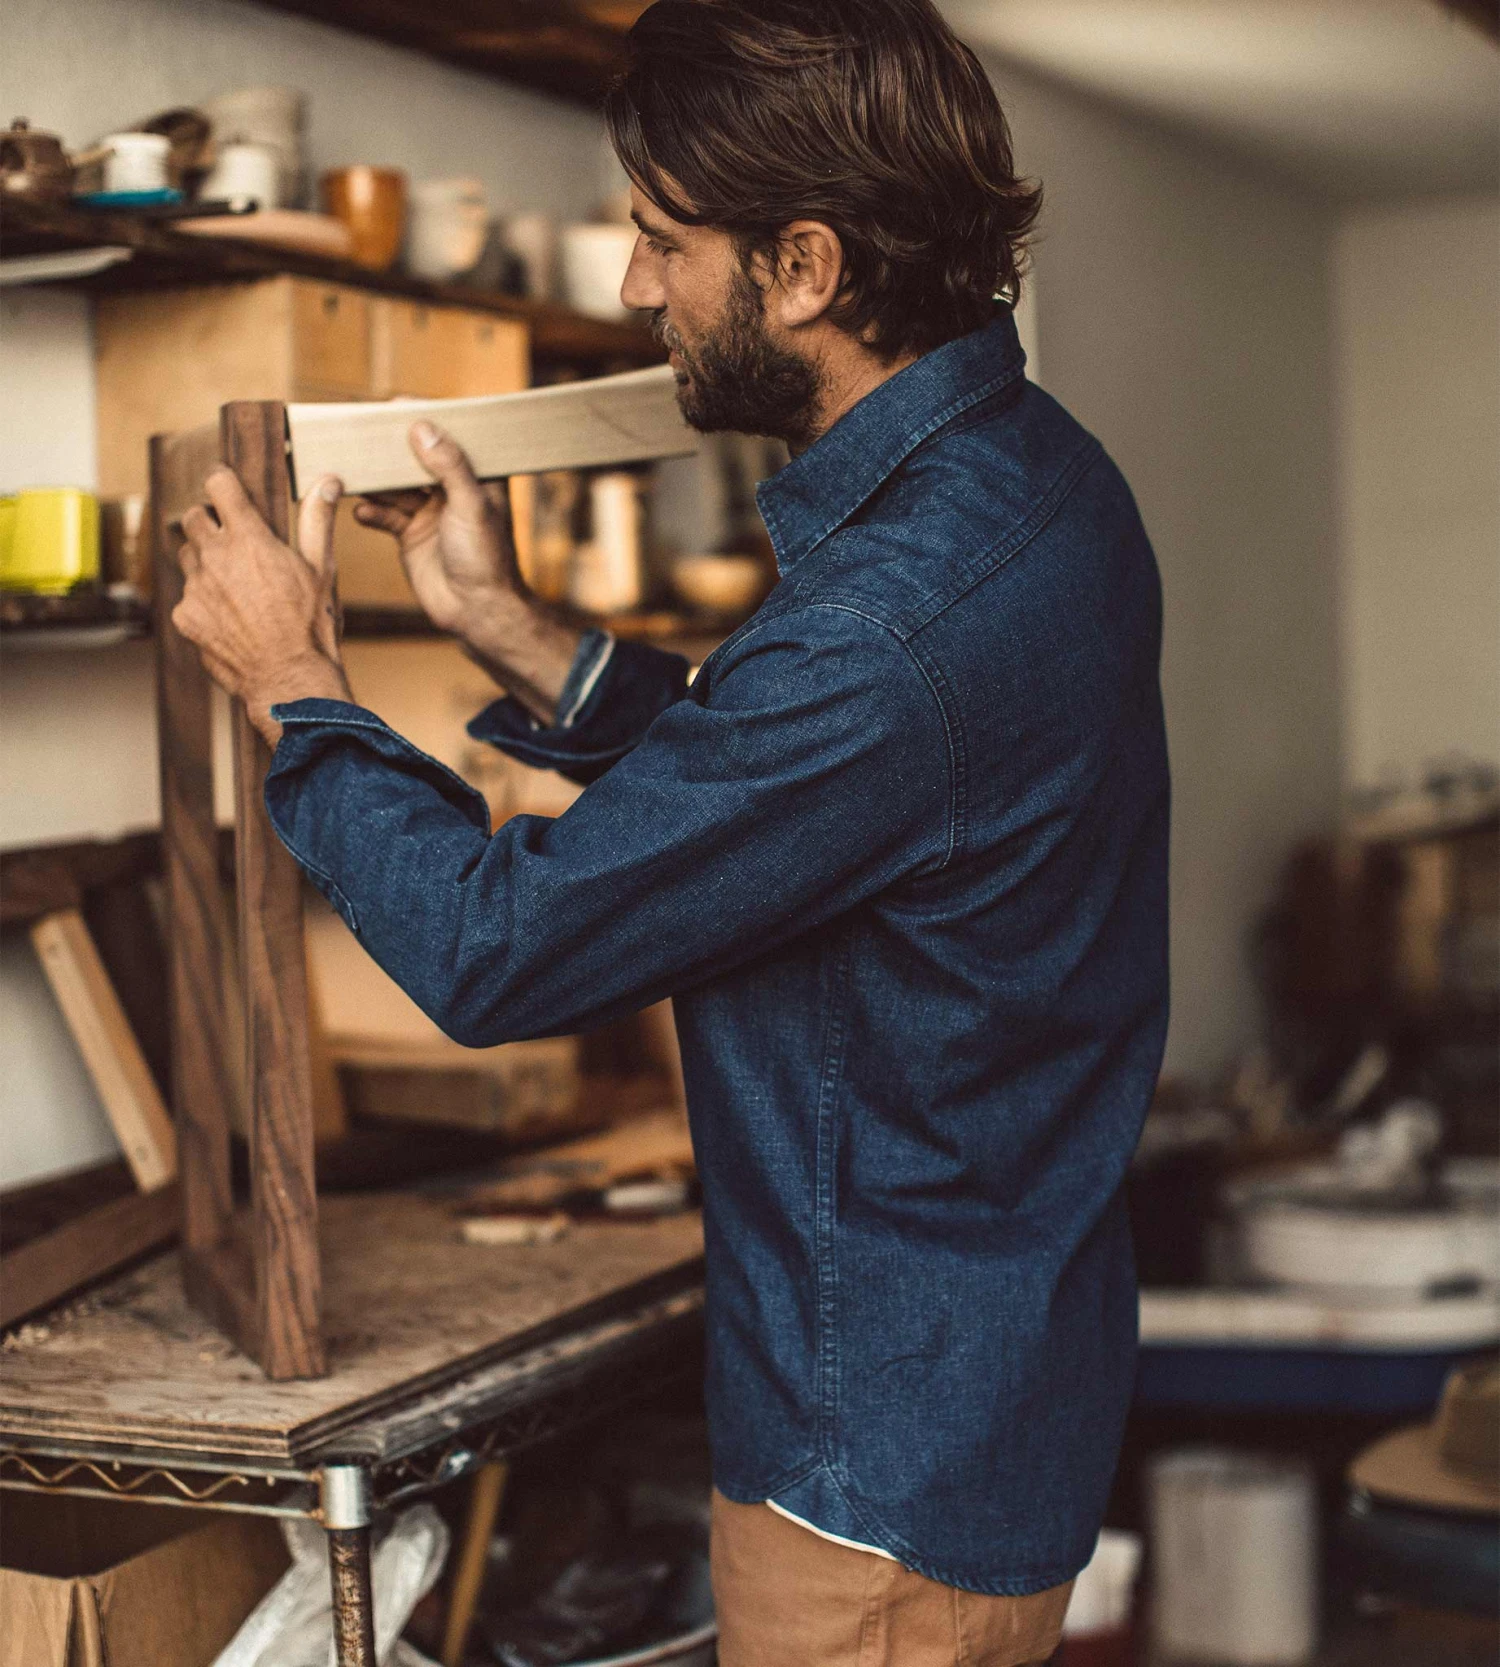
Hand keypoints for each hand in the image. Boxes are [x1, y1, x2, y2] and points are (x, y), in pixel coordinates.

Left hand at [174, 468, 352, 744]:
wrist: (288, 678)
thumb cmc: (310, 624)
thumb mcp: (321, 569)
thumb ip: (317, 520)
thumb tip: (327, 480)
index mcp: (249, 537)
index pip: (218, 485)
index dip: (223, 482)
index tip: (227, 488)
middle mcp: (215, 556)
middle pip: (193, 518)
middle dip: (210, 523)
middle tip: (232, 541)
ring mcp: (196, 587)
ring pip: (187, 556)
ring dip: (204, 561)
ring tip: (233, 583)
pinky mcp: (185, 616)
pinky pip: (187, 597)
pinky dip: (203, 601)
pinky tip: (228, 618)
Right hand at [352, 421, 522, 638]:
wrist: (477, 611)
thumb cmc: (487, 559)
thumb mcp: (471, 505)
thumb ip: (449, 466)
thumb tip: (422, 427)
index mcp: (475, 477)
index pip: (447, 438)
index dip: (423, 420)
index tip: (395, 405)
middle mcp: (451, 490)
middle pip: (413, 459)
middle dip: (389, 450)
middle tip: (360, 434)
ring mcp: (428, 512)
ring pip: (394, 487)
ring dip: (374, 482)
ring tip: (352, 473)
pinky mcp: (409, 535)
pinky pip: (384, 516)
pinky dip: (372, 513)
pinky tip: (361, 512)